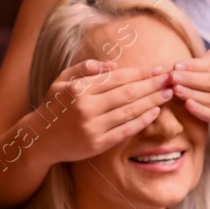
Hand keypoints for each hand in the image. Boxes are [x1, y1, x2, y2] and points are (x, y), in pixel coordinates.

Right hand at [32, 59, 173, 163]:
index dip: (140, 73)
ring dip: (152, 101)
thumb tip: (114, 64)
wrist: (39, 139)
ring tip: (168, 94)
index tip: (158, 69)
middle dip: (152, 85)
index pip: (117, 78)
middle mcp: (86, 107)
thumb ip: (86, 68)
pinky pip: (125, 130)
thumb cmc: (54, 106)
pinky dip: (142, 121)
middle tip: (170, 79)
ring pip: (129, 111)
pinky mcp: (96, 144)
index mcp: (79, 89)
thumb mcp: (62, 80)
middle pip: (127, 94)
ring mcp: (92, 127)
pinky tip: (155, 112)